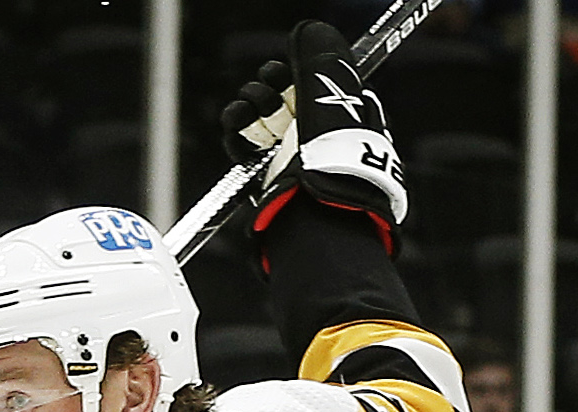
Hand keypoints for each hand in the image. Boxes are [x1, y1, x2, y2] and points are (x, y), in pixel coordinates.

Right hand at [220, 20, 407, 234]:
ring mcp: (289, 156)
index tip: (283, 72)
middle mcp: (316, 136)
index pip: (311, 82)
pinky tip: (238, 123)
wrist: (317, 213)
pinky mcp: (265, 175)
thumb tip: (310, 31)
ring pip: (259, 114)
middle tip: (271, 94)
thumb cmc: (334, 157)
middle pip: (280, 93)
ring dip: (251, 106)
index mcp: (341, 117)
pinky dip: (236, 129)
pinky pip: (242, 141)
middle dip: (269, 87)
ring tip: (256, 114)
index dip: (292, 72)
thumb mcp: (332, 95)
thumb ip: (320, 58)